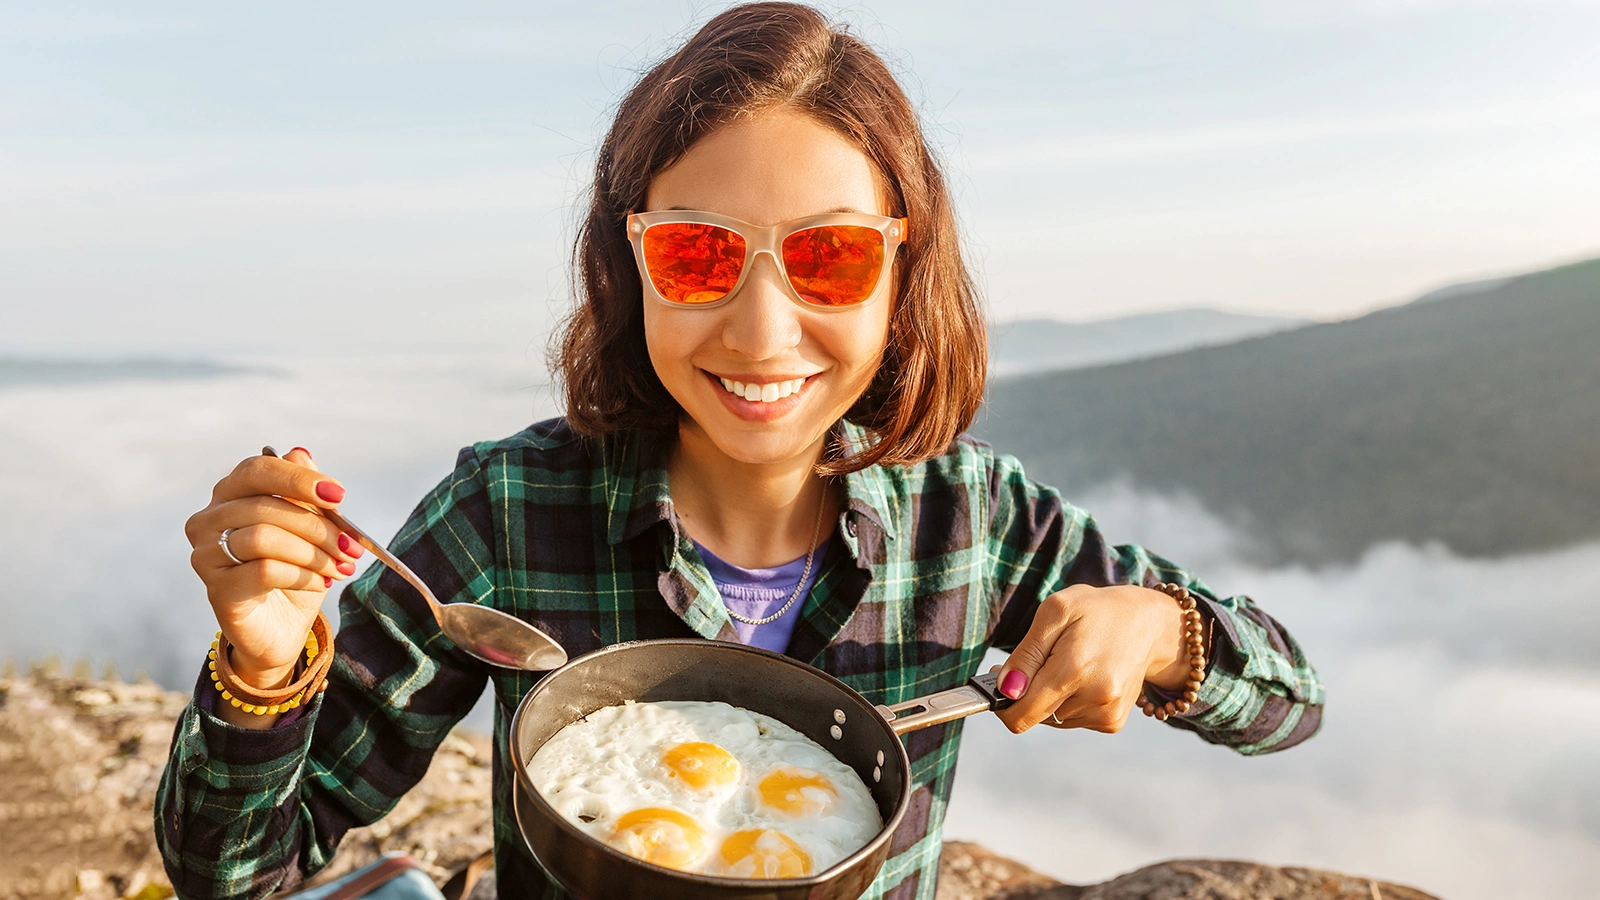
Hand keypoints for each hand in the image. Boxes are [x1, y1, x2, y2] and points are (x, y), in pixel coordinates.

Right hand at [183, 448, 359, 706]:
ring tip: (341, 566)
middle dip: (318, 526)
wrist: (281, 628)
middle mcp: (209, 520)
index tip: (339, 496)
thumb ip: (305, 494)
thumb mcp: (309, 529)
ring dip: (314, 553)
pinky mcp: (217, 590)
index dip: (299, 479)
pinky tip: (323, 582)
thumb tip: (302, 453)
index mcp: (230, 494)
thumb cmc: (294, 570)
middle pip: (265, 507)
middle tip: (352, 545)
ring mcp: (207, 555)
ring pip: (264, 538)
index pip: (258, 470)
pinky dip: (303, 575)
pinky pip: (264, 572)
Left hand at [992, 584, 1188, 733]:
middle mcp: (1094, 699)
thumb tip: (1006, 689)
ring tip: (1070, 663)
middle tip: (1038, 660)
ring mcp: (1106, 713)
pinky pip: (1072, 720)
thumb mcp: (1055, 612)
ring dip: (1050, 696)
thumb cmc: (1096, 611)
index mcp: (1074, 670)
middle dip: (1026, 694)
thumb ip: (1026, 654)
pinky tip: (1084, 677)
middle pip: (1034, 717)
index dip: (1002, 703)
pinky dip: (1069, 702)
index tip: (998, 681)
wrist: (1148, 624)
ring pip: (1052, 719)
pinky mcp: (1113, 722)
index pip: (1021, 714)